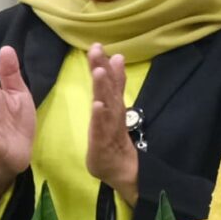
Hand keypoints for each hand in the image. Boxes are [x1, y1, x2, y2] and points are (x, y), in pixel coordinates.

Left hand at [85, 42, 139, 206]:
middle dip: (103, 69)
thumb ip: (109, 96)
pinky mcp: (104, 144)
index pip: (109, 84)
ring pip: (107, 105)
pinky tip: (98, 105)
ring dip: (104, 88)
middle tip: (97, 50)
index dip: (104, 65)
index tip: (97, 46)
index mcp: (113, 108)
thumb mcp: (108, 119)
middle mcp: (113, 115)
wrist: (123, 173)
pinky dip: (101, 116)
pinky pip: (102, 129)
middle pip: (108, 89)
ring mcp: (110, 129)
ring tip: (100, 71)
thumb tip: (111, 71)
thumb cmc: (112, 145)